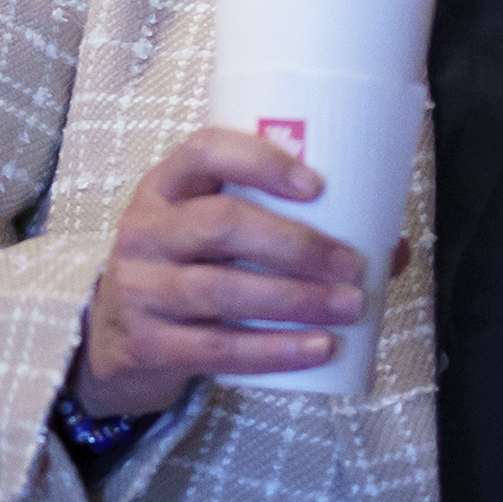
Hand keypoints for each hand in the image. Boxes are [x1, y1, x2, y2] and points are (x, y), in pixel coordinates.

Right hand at [73, 128, 373, 420]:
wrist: (112, 339)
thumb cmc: (186, 269)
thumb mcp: (209, 235)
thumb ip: (283, 226)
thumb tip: (390, 246)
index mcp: (165, 186)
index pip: (204, 151)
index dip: (260, 161)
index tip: (317, 184)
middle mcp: (145, 230)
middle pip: (221, 226)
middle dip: (296, 244)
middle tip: (352, 264)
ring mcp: (140, 288)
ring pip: (222, 290)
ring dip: (295, 299)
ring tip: (349, 306)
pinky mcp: (148, 344)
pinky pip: (217, 348)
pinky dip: (274, 350)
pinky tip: (318, 348)